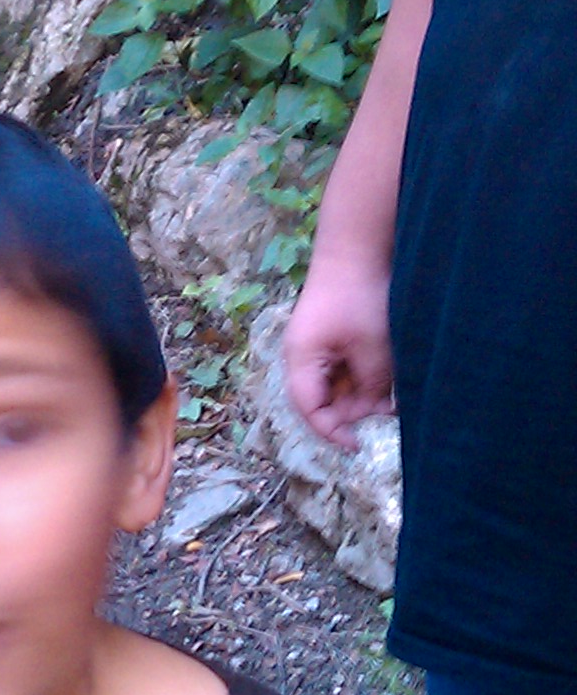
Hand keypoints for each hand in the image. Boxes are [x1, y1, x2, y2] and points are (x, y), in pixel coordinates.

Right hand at [282, 255, 393, 449]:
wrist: (356, 248)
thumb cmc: (359, 297)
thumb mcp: (371, 348)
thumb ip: (371, 385)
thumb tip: (374, 410)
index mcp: (301, 360)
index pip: (310, 410)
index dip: (332, 432)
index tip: (359, 445)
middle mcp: (304, 357)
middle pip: (323, 399)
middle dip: (353, 411)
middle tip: (388, 413)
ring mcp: (317, 346)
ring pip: (337, 384)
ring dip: (362, 393)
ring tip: (393, 396)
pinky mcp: (332, 336)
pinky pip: (344, 367)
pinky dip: (364, 376)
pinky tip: (387, 375)